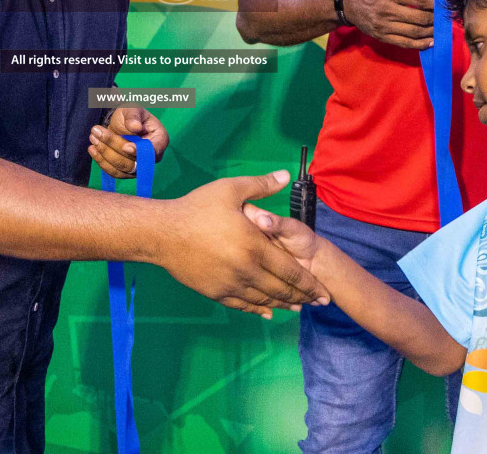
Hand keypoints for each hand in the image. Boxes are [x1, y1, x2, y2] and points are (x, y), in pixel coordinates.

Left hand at [89, 107, 168, 177]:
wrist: (122, 124)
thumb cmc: (131, 115)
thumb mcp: (133, 109)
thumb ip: (133, 117)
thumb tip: (135, 127)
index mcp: (160, 140)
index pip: (152, 151)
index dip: (139, 152)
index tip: (126, 146)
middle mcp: (152, 158)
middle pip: (134, 161)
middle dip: (114, 147)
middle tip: (97, 131)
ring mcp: (139, 167)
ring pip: (122, 168)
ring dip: (105, 154)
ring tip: (93, 137)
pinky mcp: (126, 172)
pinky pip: (114, 172)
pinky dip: (102, 162)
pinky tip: (92, 149)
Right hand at [155, 171, 329, 319]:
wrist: (162, 234)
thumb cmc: (196, 208)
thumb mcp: (230, 189)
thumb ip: (261, 185)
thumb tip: (285, 174)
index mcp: (254, 246)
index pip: (291, 271)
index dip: (310, 283)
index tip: (324, 292)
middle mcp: (246, 270)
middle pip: (282, 290)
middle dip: (303, 297)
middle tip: (318, 303)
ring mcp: (230, 284)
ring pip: (264, 300)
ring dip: (284, 305)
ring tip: (298, 308)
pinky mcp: (216, 292)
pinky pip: (243, 305)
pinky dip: (259, 309)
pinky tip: (267, 312)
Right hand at [342, 0, 436, 47]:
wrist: (347, 1)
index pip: (421, 0)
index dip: (436, 3)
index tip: (444, 4)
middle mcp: (387, 9)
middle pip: (421, 18)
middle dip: (436, 19)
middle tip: (444, 18)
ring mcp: (384, 25)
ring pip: (415, 32)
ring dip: (431, 32)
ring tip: (440, 29)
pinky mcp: (381, 36)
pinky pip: (404, 43)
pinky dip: (420, 44)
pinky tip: (430, 42)